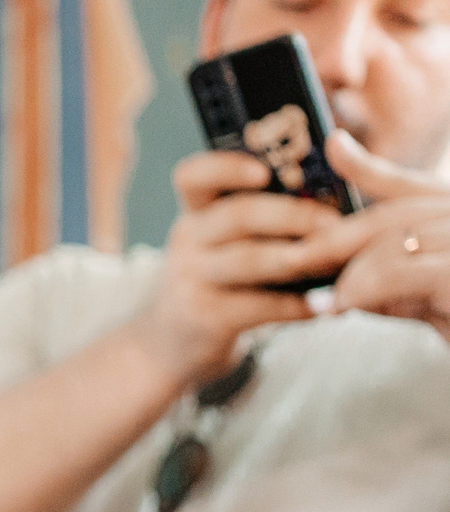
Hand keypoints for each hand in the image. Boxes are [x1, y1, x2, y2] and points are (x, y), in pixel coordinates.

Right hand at [128, 150, 355, 382]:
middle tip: (335, 223)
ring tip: (336, 261)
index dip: (227, 167)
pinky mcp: (203, 318)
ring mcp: (190, 279)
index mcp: (197, 211)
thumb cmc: (222, 281)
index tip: (264, 171)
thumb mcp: (225, 242)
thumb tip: (333, 195)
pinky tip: (322, 305)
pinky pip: (258, 306)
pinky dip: (295, 305)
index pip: (194, 176)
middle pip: (239, 215)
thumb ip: (264, 216)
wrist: (175, 344)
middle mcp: (187, 240)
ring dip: (300, 258)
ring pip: (250, 260)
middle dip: (295, 215)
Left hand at [325, 130, 449, 336]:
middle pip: (396, 214)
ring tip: (329, 300)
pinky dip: (363, 286)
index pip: (413, 187)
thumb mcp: (426, 301)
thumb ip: (390, 282)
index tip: (333, 145)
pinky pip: (400, 270)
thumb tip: (337, 283)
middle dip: (340, 238)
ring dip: (351, 273)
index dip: (369, 166)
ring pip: (395, 241)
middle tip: (296, 259)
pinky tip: (344, 303)